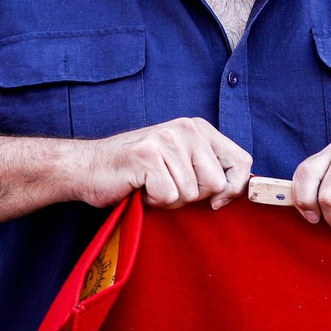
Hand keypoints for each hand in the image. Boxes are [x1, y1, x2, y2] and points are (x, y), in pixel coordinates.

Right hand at [69, 117, 251, 210]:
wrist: (88, 168)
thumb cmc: (137, 172)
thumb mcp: (181, 163)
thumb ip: (209, 169)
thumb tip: (241, 189)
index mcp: (199, 128)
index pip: (242, 161)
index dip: (234, 188)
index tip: (216, 201)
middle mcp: (186, 128)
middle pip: (217, 184)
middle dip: (193, 197)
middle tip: (167, 186)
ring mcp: (166, 139)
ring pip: (190, 193)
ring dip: (169, 199)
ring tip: (150, 184)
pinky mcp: (148, 155)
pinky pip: (168, 196)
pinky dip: (153, 201)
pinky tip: (139, 187)